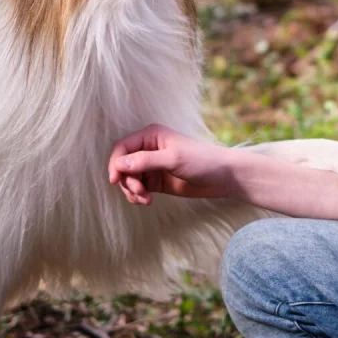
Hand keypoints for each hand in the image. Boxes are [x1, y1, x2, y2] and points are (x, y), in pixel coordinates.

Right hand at [108, 124, 233, 203]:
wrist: (223, 176)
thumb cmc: (202, 160)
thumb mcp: (173, 159)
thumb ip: (146, 161)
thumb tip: (120, 164)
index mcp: (151, 135)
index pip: (122, 147)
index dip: (115, 163)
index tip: (115, 180)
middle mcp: (149, 149)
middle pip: (123, 165)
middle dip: (127, 181)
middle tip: (140, 192)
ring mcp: (152, 166)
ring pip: (129, 179)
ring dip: (132, 191)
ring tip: (145, 200)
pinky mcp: (156, 181)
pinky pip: (138, 188)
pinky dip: (138, 196)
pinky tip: (147, 201)